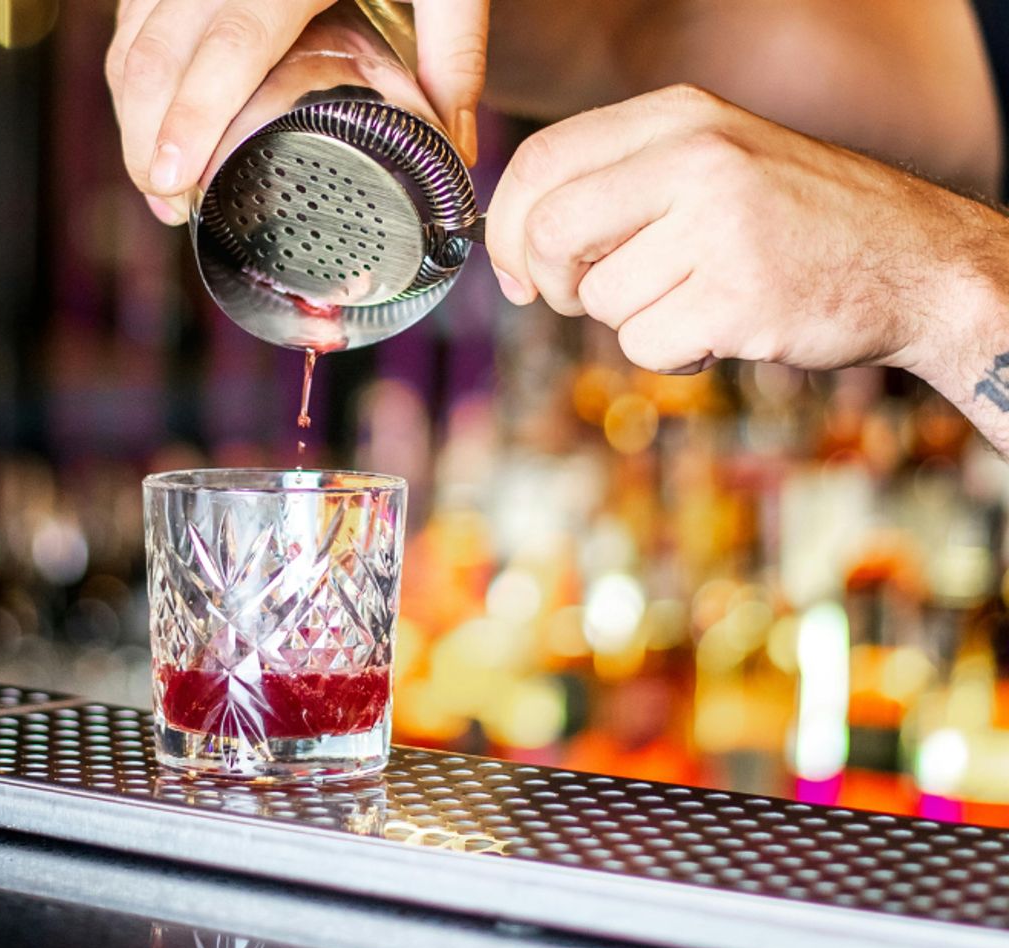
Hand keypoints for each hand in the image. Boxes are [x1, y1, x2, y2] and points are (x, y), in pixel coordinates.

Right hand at [105, 0, 487, 224]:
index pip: (230, 45)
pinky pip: (135, 16)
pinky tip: (154, 120)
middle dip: (148, 136)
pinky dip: (134, 74)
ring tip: (159, 183)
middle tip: (167, 203)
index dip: (193, 117)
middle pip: (159, 50)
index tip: (174, 178)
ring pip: (134, 36)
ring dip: (134, 113)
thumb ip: (452, 52)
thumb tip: (453, 147)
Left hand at [485, 85, 1007, 393]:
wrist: (915, 264)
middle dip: (551, 283)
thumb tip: (515, 246)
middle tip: (589, 298)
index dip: (506, 228)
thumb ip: (619, 186)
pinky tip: (719, 329)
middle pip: (549, 232)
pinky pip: (644, 346)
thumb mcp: (710, 165)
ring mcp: (721, 226)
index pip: (541, 161)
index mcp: (680, 117)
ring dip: (631, 321)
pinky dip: (670, 355)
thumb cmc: (792, 223)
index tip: (517, 272)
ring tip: (694, 301)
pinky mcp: (739, 297)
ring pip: (599, 300)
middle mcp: (698, 158)